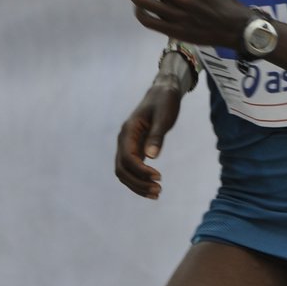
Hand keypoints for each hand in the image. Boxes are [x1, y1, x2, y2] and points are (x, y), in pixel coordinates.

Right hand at [113, 79, 183, 199]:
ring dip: (138, 185)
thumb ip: (157, 136)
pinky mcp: (135, 149)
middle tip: (158, 190)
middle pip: (122, 169)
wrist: (163, 92)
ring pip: (124, 172)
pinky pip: (132, 169)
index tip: (159, 177)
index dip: (141, 171)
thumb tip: (152, 157)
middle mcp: (124, 140)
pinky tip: (153, 187)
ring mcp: (127, 146)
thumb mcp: (164, 117)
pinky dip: (140, 180)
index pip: (128, 158)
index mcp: (128, 132)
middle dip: (138, 183)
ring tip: (157, 193)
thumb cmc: (164, 102)